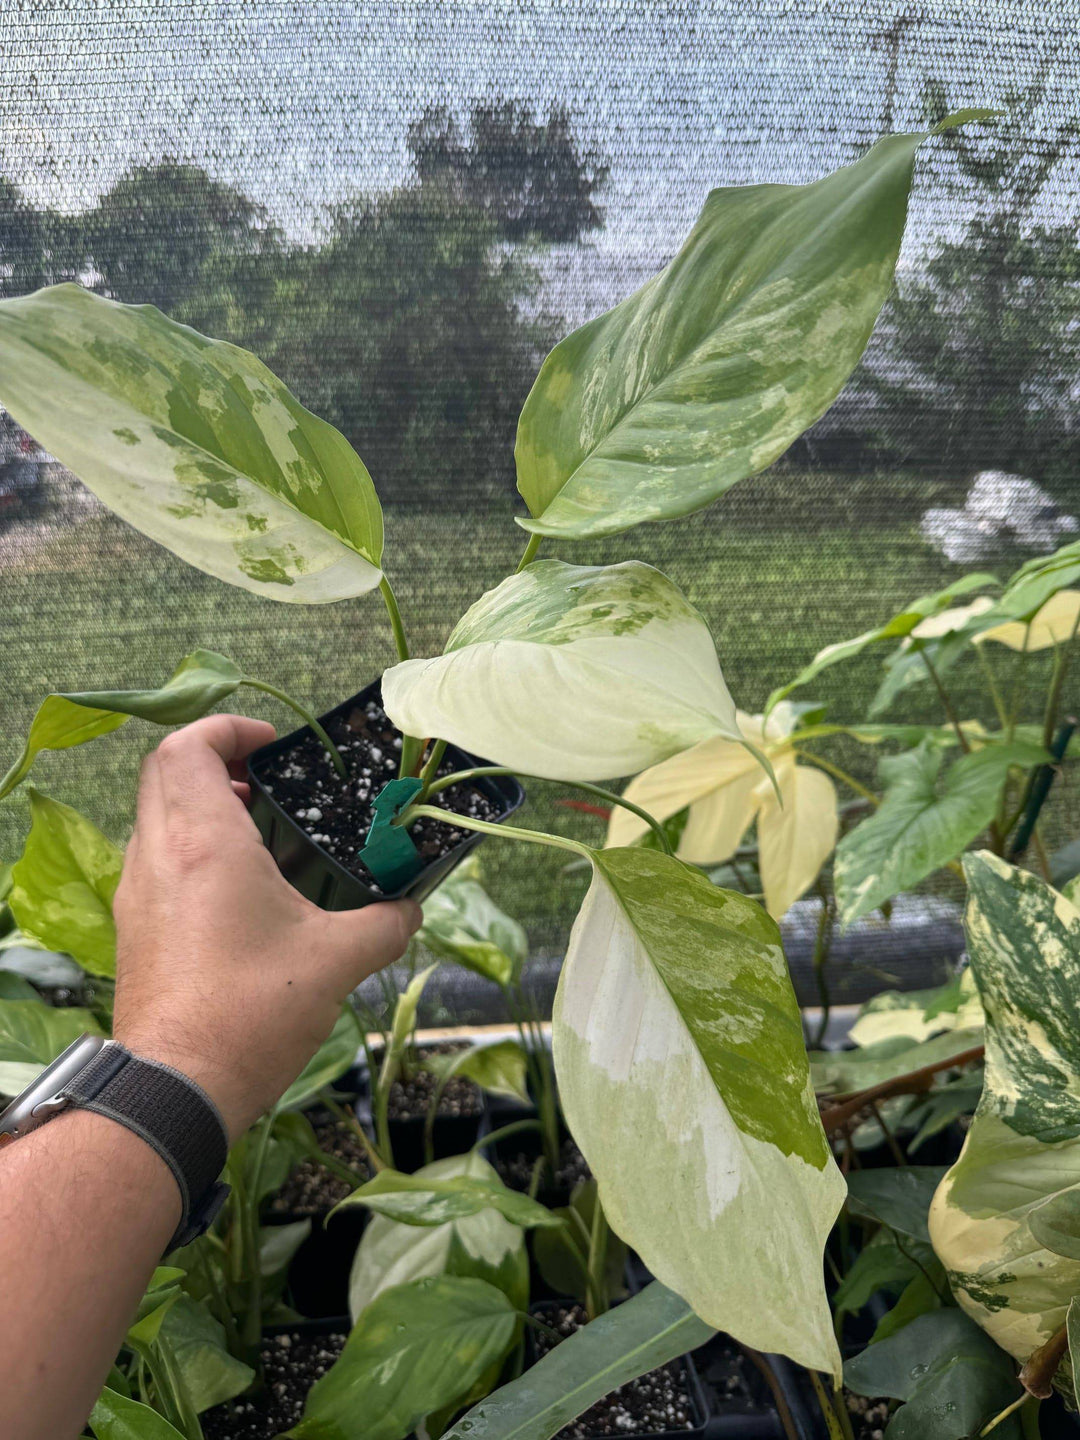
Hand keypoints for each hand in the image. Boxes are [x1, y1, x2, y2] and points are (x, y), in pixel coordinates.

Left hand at [111, 714, 420, 1140]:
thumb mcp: (337, 961)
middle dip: (213, 760)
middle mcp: (158, 856)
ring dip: (200, 805)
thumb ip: (384, 925)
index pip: (186, 747)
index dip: (226, 729)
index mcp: (202, 841)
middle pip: (163, 773)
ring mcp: (139, 895)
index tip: (272, 744)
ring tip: (258, 830)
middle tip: (265, 780)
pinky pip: (156, 861)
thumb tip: (410, 910)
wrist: (176, 1088)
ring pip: (155, 818)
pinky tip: (240, 890)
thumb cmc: (252, 1009)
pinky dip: (190, 848)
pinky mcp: (135, 931)